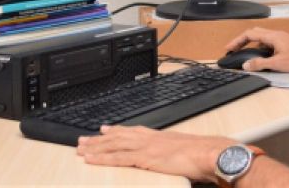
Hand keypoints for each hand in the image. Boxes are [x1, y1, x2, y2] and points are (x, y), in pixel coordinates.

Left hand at [77, 125, 232, 180]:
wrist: (208, 153)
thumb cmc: (200, 154)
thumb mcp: (183, 150)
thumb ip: (172, 152)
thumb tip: (170, 157)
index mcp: (158, 136)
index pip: (132, 131)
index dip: (116, 131)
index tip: (104, 129)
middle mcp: (149, 138)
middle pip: (118, 137)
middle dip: (99, 139)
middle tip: (82, 140)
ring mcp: (145, 147)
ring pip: (113, 145)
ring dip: (95, 147)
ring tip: (81, 149)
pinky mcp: (144, 158)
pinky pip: (117, 158)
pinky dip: (102, 158)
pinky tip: (91, 160)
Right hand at [224, 27, 288, 71]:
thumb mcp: (277, 63)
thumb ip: (260, 64)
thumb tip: (246, 65)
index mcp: (272, 36)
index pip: (249, 34)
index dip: (237, 41)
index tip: (228, 48)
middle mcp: (276, 35)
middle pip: (254, 34)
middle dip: (242, 41)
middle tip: (234, 50)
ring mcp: (281, 39)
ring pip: (262, 39)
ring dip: (252, 46)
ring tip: (246, 56)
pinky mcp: (286, 44)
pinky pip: (269, 44)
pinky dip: (261, 49)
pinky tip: (263, 59)